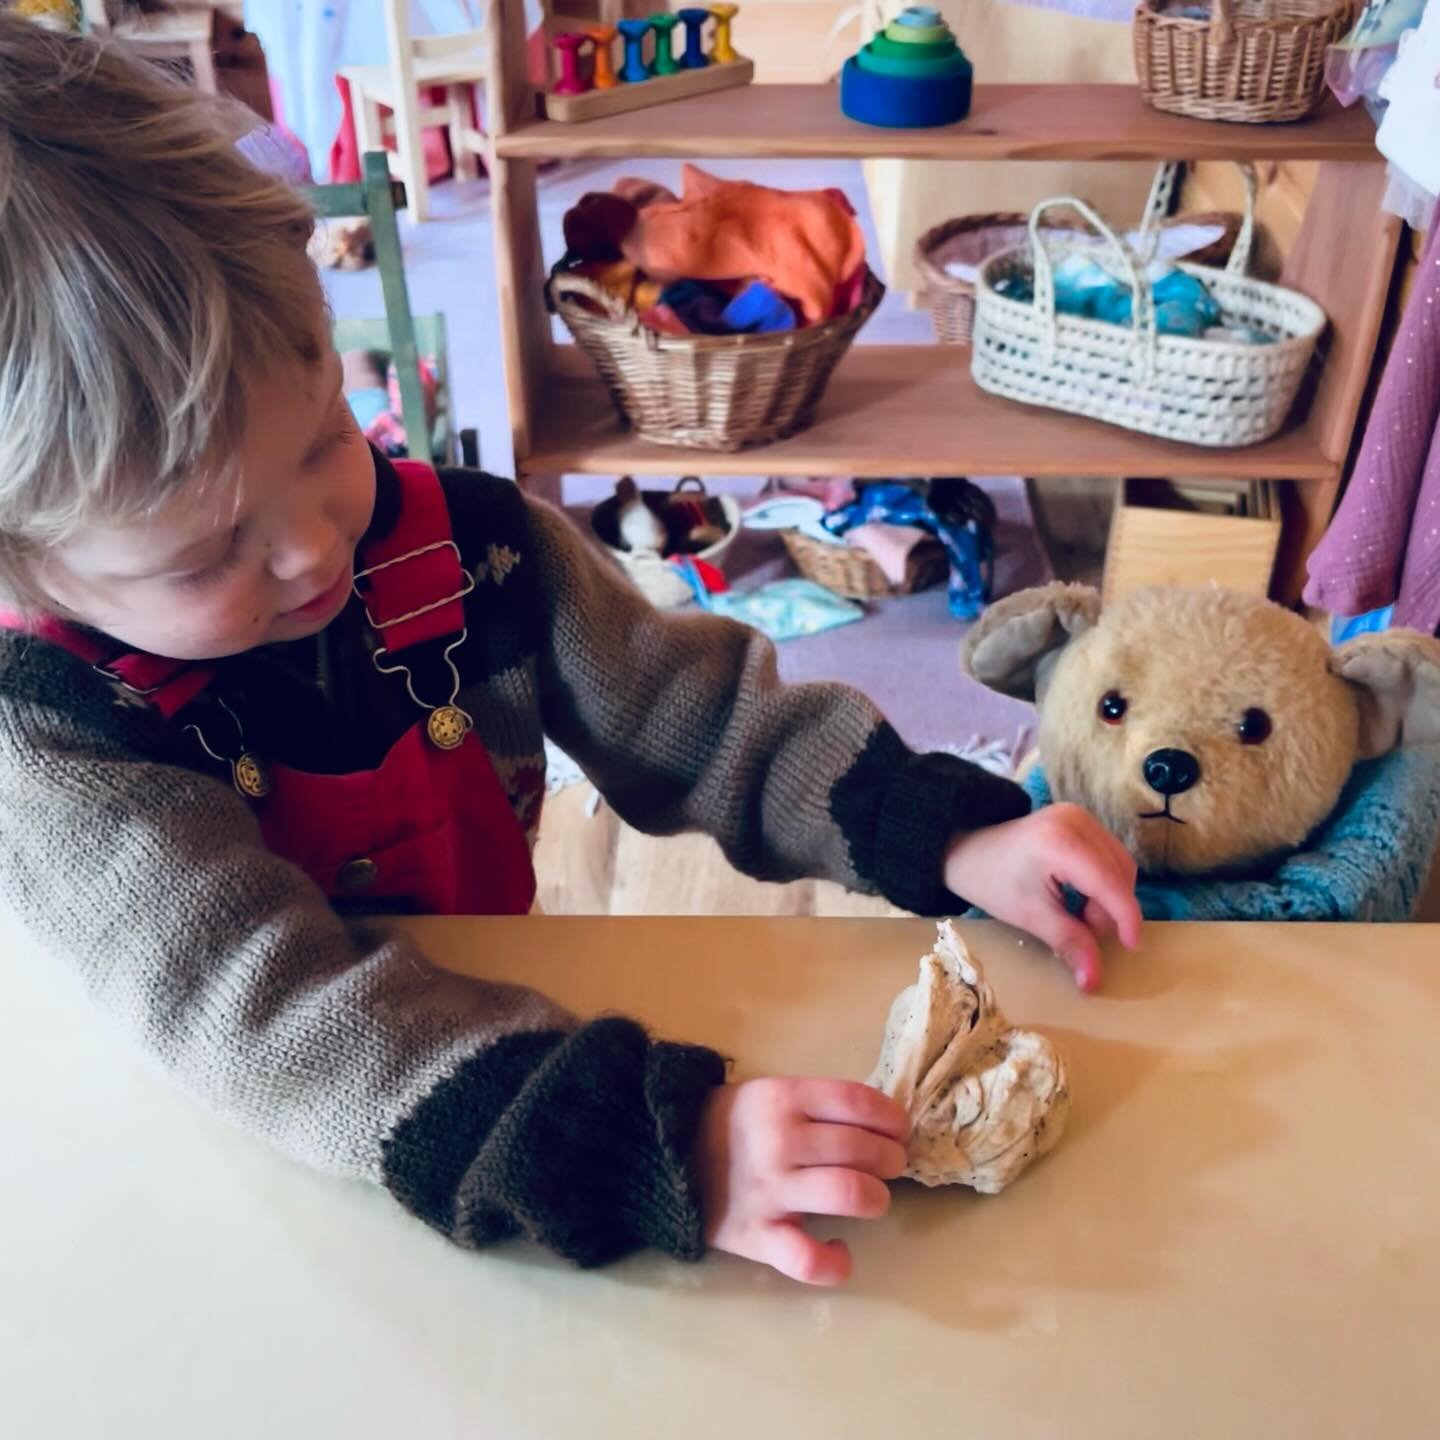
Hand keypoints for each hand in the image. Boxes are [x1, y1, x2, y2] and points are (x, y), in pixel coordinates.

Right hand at [694, 1078, 908, 1285]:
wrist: (667, 1159)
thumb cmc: (733, 1126)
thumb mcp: (770, 1095)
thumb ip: (818, 1106)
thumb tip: (883, 1124)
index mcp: (783, 1099)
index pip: (858, 1102)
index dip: (892, 1119)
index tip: (899, 1131)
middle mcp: (780, 1142)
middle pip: (863, 1148)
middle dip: (891, 1159)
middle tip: (888, 1166)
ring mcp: (769, 1191)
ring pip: (850, 1193)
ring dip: (876, 1198)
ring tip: (873, 1199)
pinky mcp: (758, 1237)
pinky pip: (807, 1258)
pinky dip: (834, 1262)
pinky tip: (841, 1252)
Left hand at [943, 803, 1141, 991]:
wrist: (966, 851)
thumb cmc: (993, 883)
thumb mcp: (1031, 917)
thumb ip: (1069, 944)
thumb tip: (1093, 982)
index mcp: (1061, 842)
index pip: (1109, 883)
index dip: (1126, 917)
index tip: (1131, 947)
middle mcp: (1077, 820)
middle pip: (1119, 873)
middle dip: (1109, 910)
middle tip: (1081, 930)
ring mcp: (1080, 815)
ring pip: (1119, 864)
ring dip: (1107, 897)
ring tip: (1076, 913)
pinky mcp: (1080, 819)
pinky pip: (1109, 855)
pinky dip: (1102, 882)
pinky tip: (1078, 896)